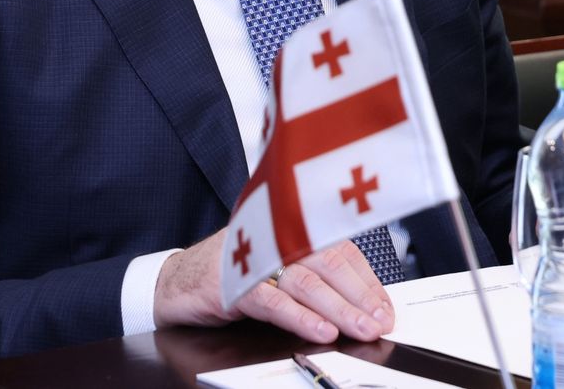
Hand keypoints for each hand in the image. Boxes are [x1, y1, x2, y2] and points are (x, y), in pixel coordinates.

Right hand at [154, 230, 393, 344]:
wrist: (176, 280)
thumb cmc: (233, 274)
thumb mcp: (278, 271)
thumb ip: (314, 280)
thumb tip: (361, 306)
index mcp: (294, 232)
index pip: (341, 252)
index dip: (367, 282)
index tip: (387, 309)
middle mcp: (278, 238)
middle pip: (329, 264)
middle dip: (360, 296)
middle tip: (381, 322)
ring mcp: (255, 258)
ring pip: (306, 282)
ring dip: (338, 309)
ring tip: (360, 328)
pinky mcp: (233, 282)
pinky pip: (272, 301)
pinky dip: (299, 317)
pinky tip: (320, 331)